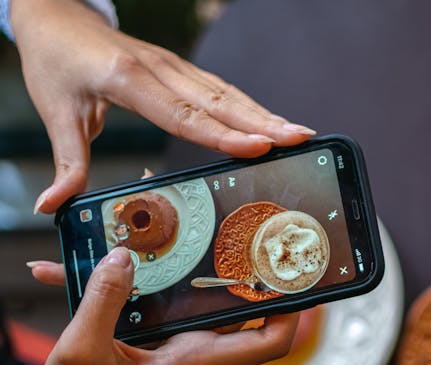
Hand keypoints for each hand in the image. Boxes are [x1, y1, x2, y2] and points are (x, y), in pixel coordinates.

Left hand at [11, 0, 315, 214]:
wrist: (57, 16)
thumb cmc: (55, 61)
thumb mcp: (56, 112)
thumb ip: (66, 162)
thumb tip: (53, 205)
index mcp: (127, 79)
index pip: (183, 114)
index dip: (224, 134)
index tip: (260, 146)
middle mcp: (159, 68)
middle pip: (219, 100)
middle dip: (264, 121)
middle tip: (300, 139)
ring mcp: (174, 66)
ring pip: (227, 92)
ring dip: (265, 113)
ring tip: (299, 133)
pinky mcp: (180, 68)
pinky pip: (221, 88)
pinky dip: (250, 106)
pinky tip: (271, 121)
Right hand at [31, 247, 297, 364]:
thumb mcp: (83, 354)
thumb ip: (105, 301)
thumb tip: (123, 257)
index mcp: (194, 360)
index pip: (268, 343)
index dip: (290, 314)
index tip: (293, 279)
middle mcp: (192, 349)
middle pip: (236, 309)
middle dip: (241, 270)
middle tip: (243, 232)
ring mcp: (173, 343)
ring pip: (195, 298)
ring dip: (187, 267)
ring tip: (175, 228)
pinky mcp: (150, 338)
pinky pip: (154, 302)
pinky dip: (131, 284)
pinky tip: (92, 263)